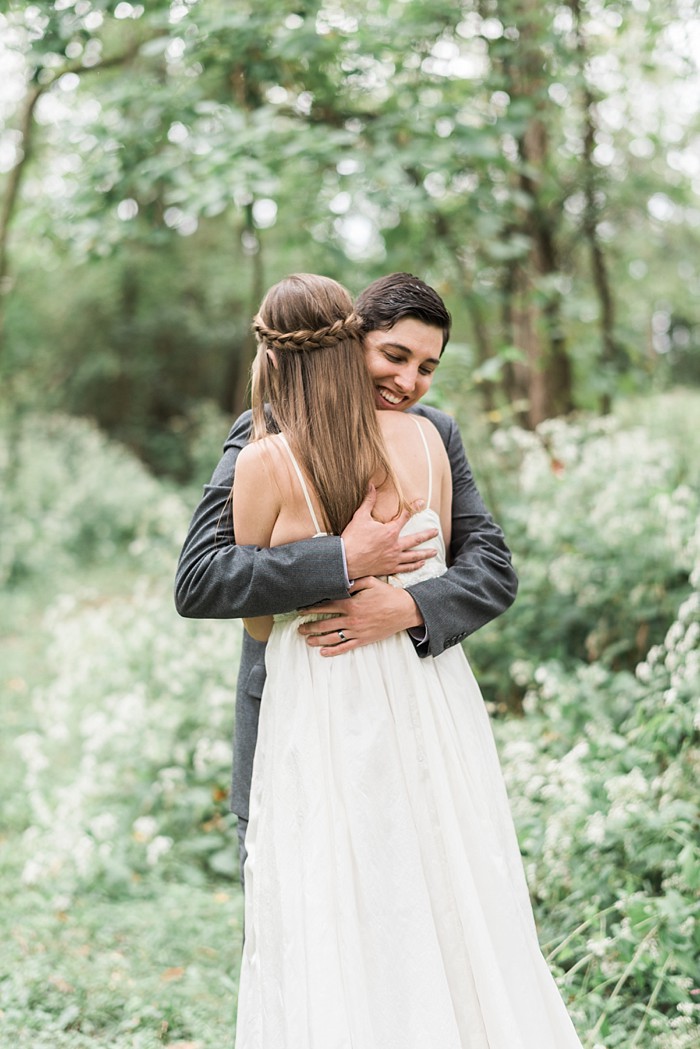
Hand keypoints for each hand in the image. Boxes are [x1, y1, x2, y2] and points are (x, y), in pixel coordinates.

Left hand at [298, 576, 423, 656]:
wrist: (404, 610)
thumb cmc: (388, 595)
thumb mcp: (371, 582)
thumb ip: (354, 581)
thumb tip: (340, 581)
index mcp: (351, 604)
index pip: (326, 606)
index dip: (311, 608)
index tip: (301, 610)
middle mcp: (351, 619)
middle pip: (325, 623)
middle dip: (310, 626)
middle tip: (300, 627)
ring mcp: (357, 631)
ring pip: (332, 637)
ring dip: (318, 639)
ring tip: (307, 640)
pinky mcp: (363, 639)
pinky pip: (345, 647)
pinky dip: (333, 651)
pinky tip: (323, 652)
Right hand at [341, 485, 437, 579]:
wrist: (345, 560)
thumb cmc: (352, 538)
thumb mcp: (359, 517)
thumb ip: (368, 501)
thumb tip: (371, 485)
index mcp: (390, 531)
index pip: (405, 516)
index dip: (414, 508)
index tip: (421, 503)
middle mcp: (395, 545)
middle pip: (416, 539)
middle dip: (427, 534)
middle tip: (435, 531)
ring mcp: (393, 558)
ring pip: (414, 556)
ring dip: (425, 553)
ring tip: (434, 552)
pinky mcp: (389, 568)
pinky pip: (406, 568)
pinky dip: (414, 566)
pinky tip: (420, 564)